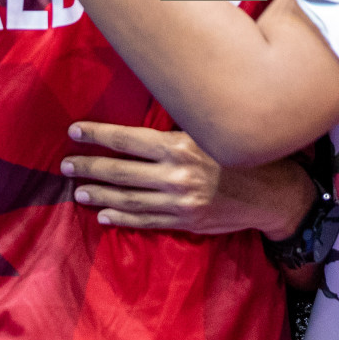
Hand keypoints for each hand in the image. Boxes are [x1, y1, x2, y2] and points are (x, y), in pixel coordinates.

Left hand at [62, 121, 315, 238]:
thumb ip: (178, 128)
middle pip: (120, 171)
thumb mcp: (211, 131)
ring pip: (128, 199)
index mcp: (180, 146)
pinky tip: (104, 216)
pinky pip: (145, 221)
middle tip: (65, 166)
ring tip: (78, 192)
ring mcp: (179, 202)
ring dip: (99, 195)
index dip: (98, 135)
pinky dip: (122, 219)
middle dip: (89, 167)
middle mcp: (176, 175)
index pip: (127, 140)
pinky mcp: (185, 222)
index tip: (74, 131)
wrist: (273, 194)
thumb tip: (145, 117)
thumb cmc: (243, 154)